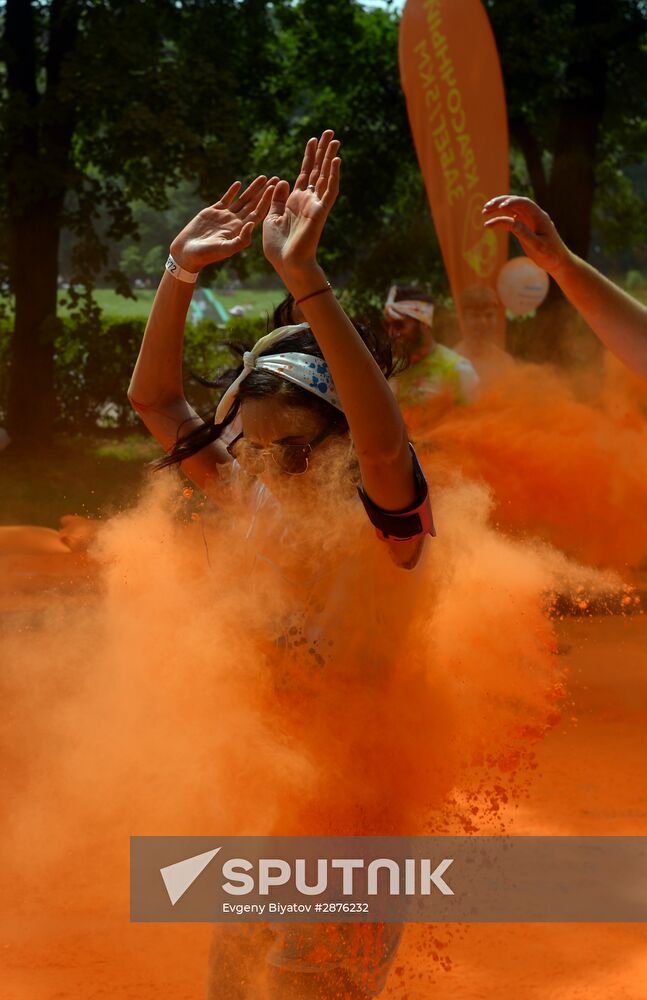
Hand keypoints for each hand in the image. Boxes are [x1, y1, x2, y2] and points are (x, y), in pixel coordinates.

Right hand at [170, 175, 275, 272]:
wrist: (188, 252)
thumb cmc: (207, 255)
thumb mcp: (225, 249)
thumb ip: (241, 239)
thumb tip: (253, 224)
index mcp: (241, 230)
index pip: (258, 213)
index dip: (267, 200)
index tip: (275, 188)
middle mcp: (236, 222)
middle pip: (254, 204)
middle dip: (265, 191)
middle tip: (276, 178)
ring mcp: (225, 216)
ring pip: (243, 199)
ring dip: (253, 189)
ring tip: (263, 177)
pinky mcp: (213, 212)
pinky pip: (226, 199)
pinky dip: (232, 191)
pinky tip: (239, 183)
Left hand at [262, 131, 340, 276]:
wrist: (286, 265)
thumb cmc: (278, 247)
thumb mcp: (271, 218)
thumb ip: (276, 200)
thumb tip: (282, 180)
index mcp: (295, 201)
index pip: (304, 174)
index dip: (308, 157)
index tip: (312, 140)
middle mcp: (307, 201)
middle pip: (317, 170)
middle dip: (322, 151)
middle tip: (329, 132)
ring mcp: (315, 205)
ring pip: (325, 176)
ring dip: (330, 158)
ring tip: (335, 139)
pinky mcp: (320, 212)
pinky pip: (329, 191)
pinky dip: (333, 176)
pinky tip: (336, 160)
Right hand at [482, 195, 571, 275]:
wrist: (558, 262)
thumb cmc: (551, 255)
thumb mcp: (538, 246)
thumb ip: (525, 233)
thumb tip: (512, 222)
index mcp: (540, 217)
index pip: (525, 203)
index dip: (512, 202)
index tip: (500, 207)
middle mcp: (534, 216)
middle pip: (516, 202)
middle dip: (501, 202)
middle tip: (486, 207)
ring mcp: (528, 221)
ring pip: (512, 210)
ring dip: (498, 209)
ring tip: (484, 212)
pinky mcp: (524, 228)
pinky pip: (510, 220)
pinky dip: (500, 220)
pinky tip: (490, 224)